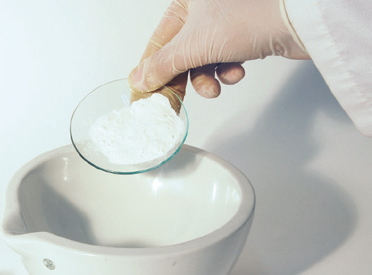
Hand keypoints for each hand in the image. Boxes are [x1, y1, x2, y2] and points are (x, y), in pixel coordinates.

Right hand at [129, 0, 309, 99]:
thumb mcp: (192, 45)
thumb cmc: (248, 16)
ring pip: (201, 61)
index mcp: (184, 2)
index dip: (149, 73)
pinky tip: (236, 71)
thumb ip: (162, 65)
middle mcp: (201, 10)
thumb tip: (140, 79)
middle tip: (173, 103)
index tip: (144, 97)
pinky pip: (222, 60)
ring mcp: (222, 23)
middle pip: (179, 55)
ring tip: (214, 87)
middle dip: (180, 81)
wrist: (297, 20)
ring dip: (206, 79)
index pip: (156, 44)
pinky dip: (227, 71)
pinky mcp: (242, 36)